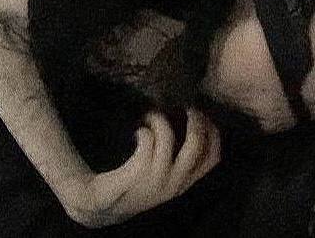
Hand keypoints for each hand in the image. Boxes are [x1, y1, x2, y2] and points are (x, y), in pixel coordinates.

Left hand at [69, 108, 221, 227]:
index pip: (213, 156)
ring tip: (149, 116)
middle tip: (182, 107)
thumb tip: (196, 115)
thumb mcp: (166, 174)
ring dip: (158, 119)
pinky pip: (146, 143)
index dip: (213, 131)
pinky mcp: (133, 178)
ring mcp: (153, 182)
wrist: (101, 207)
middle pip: (195, 144)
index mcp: (185, 182)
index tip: (203, 113)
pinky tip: (136, 133)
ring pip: (166, 138)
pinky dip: (143, 131)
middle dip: (192, 119)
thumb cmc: (138, 182)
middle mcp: (174, 184)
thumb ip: (182, 155)